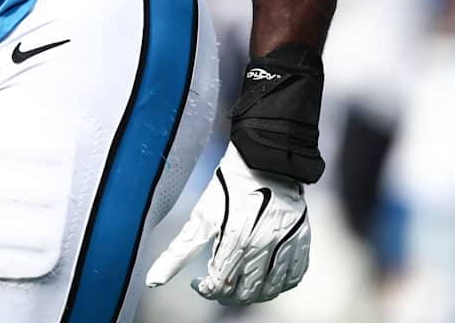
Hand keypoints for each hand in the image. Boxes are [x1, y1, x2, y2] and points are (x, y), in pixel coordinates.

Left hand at [145, 144, 309, 304]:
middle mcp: (262, 247)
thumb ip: (179, 252)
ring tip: (240, 283)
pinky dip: (280, 284)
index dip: (205, 290)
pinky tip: (267, 278)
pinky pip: (294, 276)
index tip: (199, 283)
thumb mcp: (201, 216)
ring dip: (251, 293)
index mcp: (235, 241)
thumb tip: (154, 279)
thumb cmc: (231, 184)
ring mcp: (284, 245)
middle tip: (218, 286)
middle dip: (226, 295)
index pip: (219, 287)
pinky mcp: (300, 240)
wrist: (264, 158)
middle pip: (244, 294)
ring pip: (269, 291)